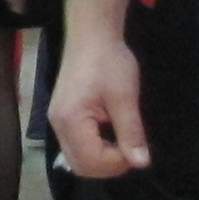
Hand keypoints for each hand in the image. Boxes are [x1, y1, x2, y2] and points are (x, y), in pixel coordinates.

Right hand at [47, 24, 150, 176]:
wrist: (91, 33)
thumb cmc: (109, 61)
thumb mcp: (125, 96)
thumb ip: (131, 132)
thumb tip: (141, 163)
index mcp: (71, 120)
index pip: (91, 161)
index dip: (117, 163)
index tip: (137, 150)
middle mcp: (57, 125)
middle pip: (80, 165)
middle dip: (108, 165)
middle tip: (130, 150)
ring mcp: (57, 121)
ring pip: (77, 158)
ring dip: (101, 158)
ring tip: (122, 143)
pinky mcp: (62, 117)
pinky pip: (76, 146)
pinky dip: (94, 149)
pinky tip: (110, 135)